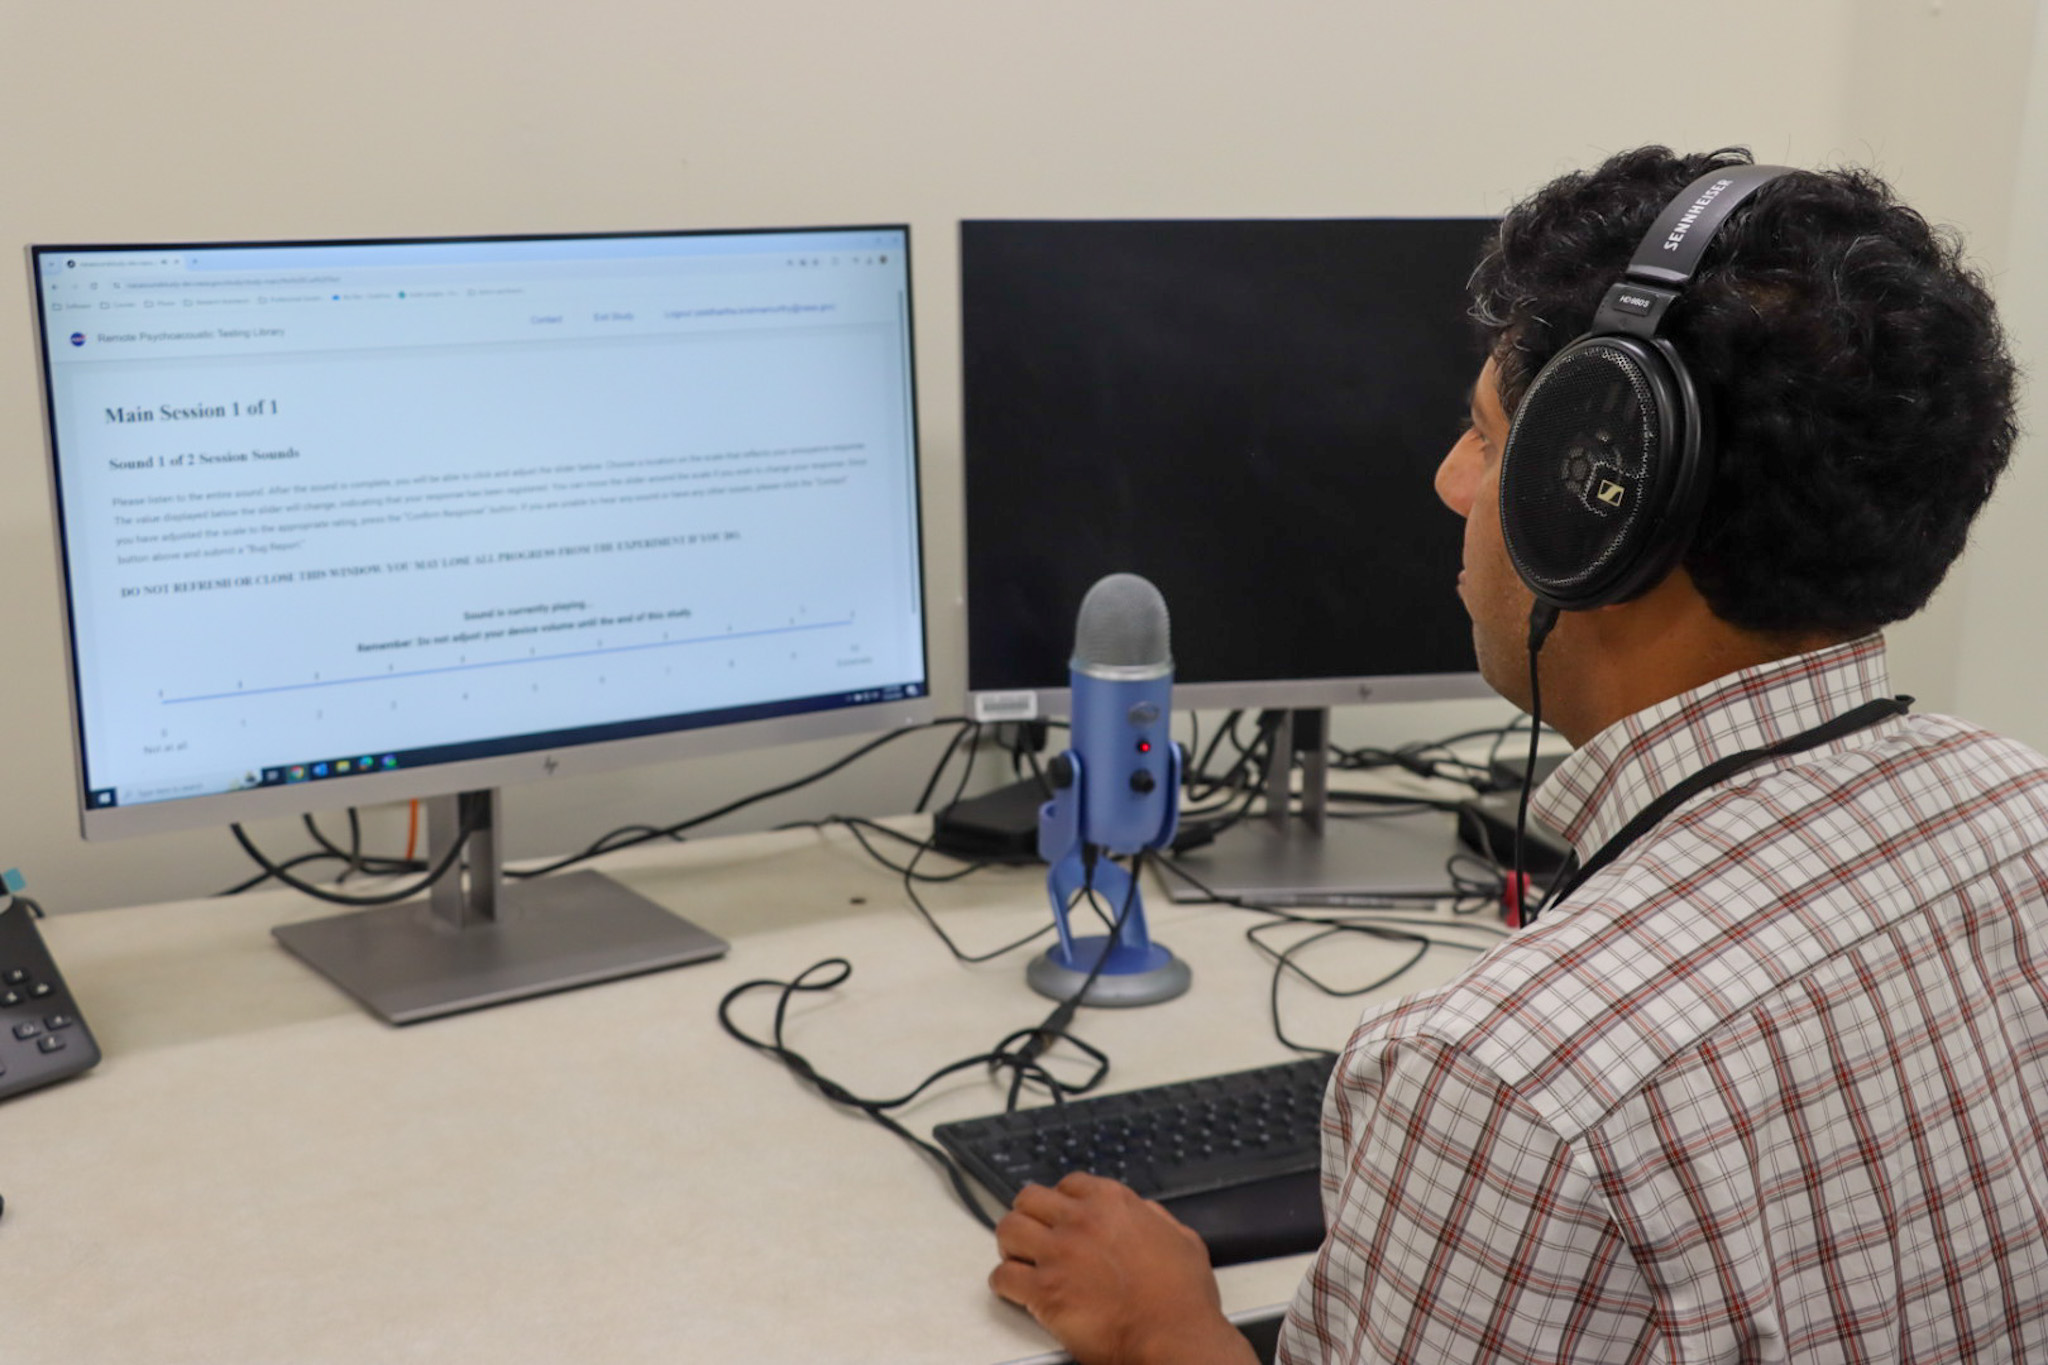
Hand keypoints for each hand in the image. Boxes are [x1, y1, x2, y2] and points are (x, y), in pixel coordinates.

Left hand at [988, 1172, 1256, 1364]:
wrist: (1174, 1338)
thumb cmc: (1182, 1298)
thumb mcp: (1183, 1239)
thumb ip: (1155, 1218)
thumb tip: (1143, 1213)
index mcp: (1113, 1203)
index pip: (1068, 1184)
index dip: (1062, 1202)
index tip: (1060, 1215)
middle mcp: (1080, 1220)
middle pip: (1029, 1199)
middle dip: (1029, 1216)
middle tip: (1032, 1234)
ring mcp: (1058, 1254)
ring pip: (1008, 1229)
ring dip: (1011, 1244)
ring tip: (1018, 1258)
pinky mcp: (1043, 1291)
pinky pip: (1003, 1276)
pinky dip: (1004, 1283)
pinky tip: (1014, 1290)